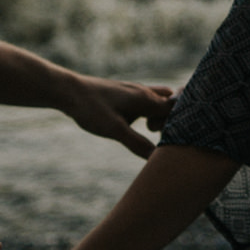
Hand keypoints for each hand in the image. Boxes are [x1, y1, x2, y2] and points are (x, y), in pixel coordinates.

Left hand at [58, 74, 174, 157]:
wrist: (68, 91)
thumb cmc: (91, 109)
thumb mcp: (115, 130)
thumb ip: (137, 144)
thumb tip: (157, 159)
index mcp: (146, 99)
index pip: (177, 108)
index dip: (180, 123)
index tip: (170, 137)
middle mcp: (144, 92)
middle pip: (173, 100)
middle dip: (173, 117)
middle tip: (158, 132)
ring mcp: (134, 91)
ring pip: (160, 98)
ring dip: (161, 113)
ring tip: (148, 128)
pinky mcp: (125, 94)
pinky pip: (147, 99)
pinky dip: (149, 111)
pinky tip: (136, 123)